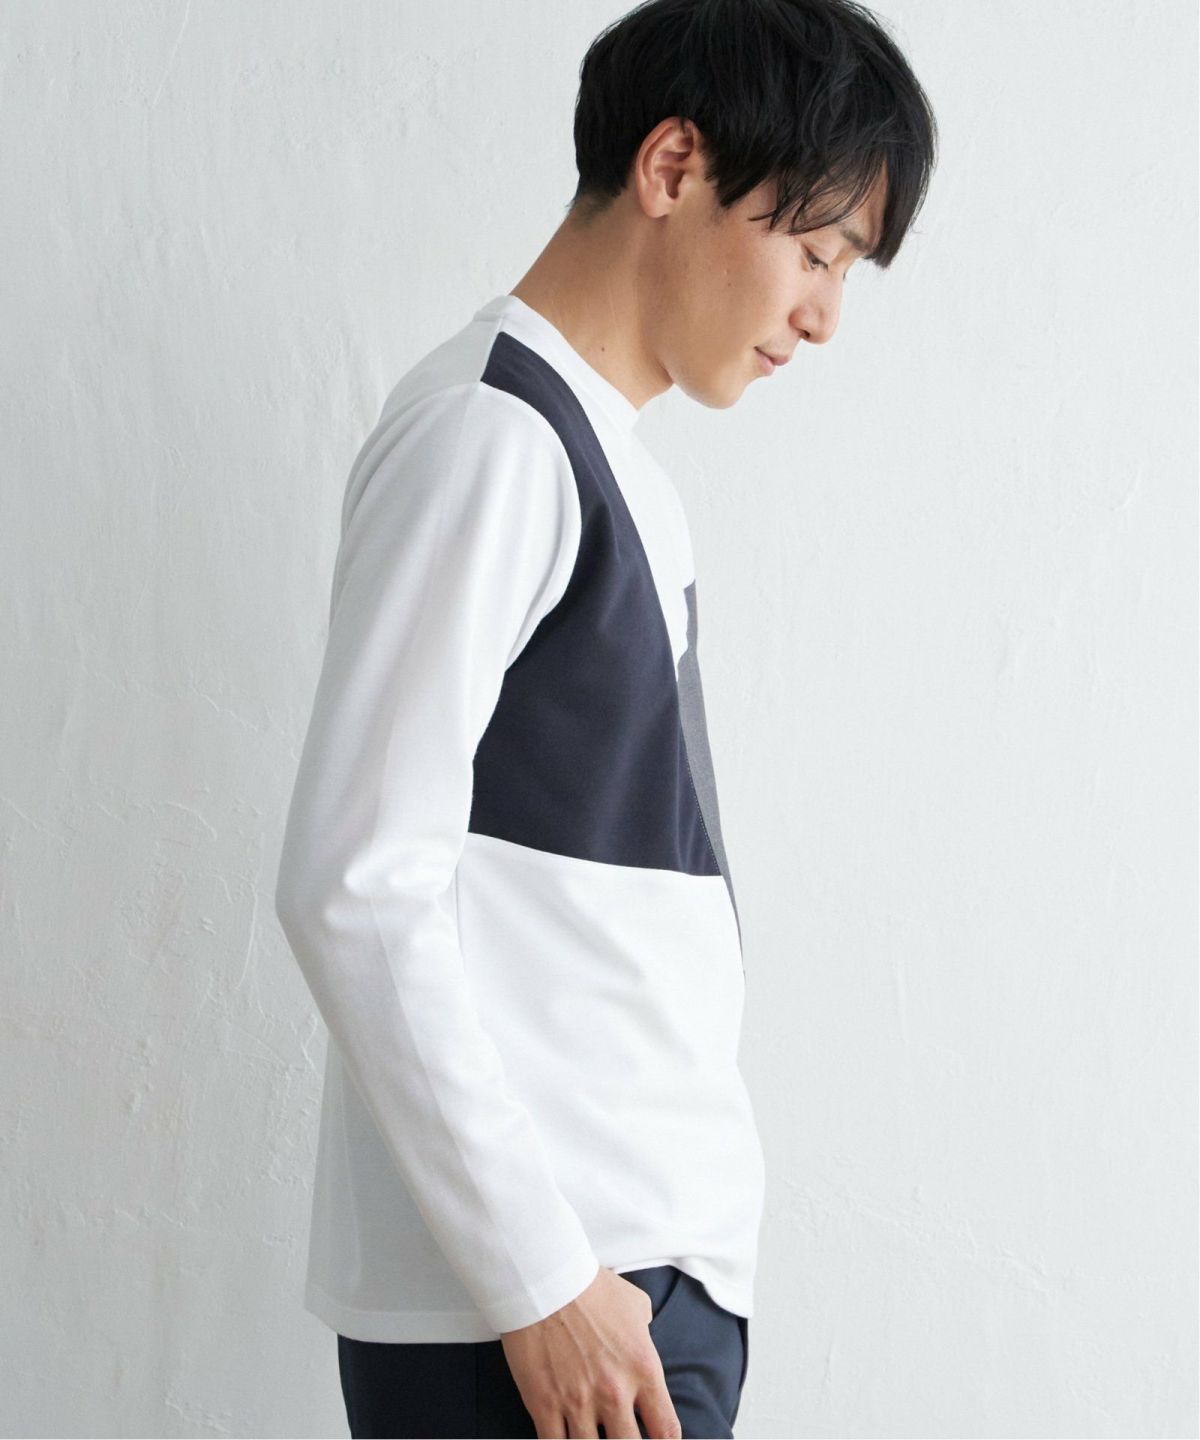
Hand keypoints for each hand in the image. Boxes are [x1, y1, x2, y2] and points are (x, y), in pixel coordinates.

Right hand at [499, 1265, 681, 1438]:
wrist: (545, 1278)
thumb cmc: (591, 1287)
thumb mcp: (635, 1304)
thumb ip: (645, 1329)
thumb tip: (644, 1336)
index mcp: (642, 1369)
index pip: (666, 1429)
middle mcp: (614, 1392)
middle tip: (618, 1432)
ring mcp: (578, 1402)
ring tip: (589, 1432)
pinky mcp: (544, 1404)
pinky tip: (562, 1436)